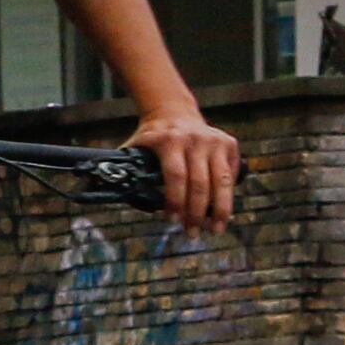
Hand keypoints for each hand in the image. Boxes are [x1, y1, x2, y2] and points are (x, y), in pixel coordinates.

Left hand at [130, 105, 241, 233]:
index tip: (173, 220)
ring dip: (220, 210)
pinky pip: (231, 174)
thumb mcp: (136, 146)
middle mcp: (194, 139)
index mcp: (169, 140)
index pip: (175, 175)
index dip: (175, 200)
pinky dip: (228, 194)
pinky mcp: (229, 143)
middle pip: (199, 183)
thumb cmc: (153, 137)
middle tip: (193, 233)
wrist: (173, 111)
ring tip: (215, 229)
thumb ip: (127, 168)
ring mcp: (214, 140)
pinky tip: (221, 210)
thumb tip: (113, 193)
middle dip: (196, 213)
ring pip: (222, 182)